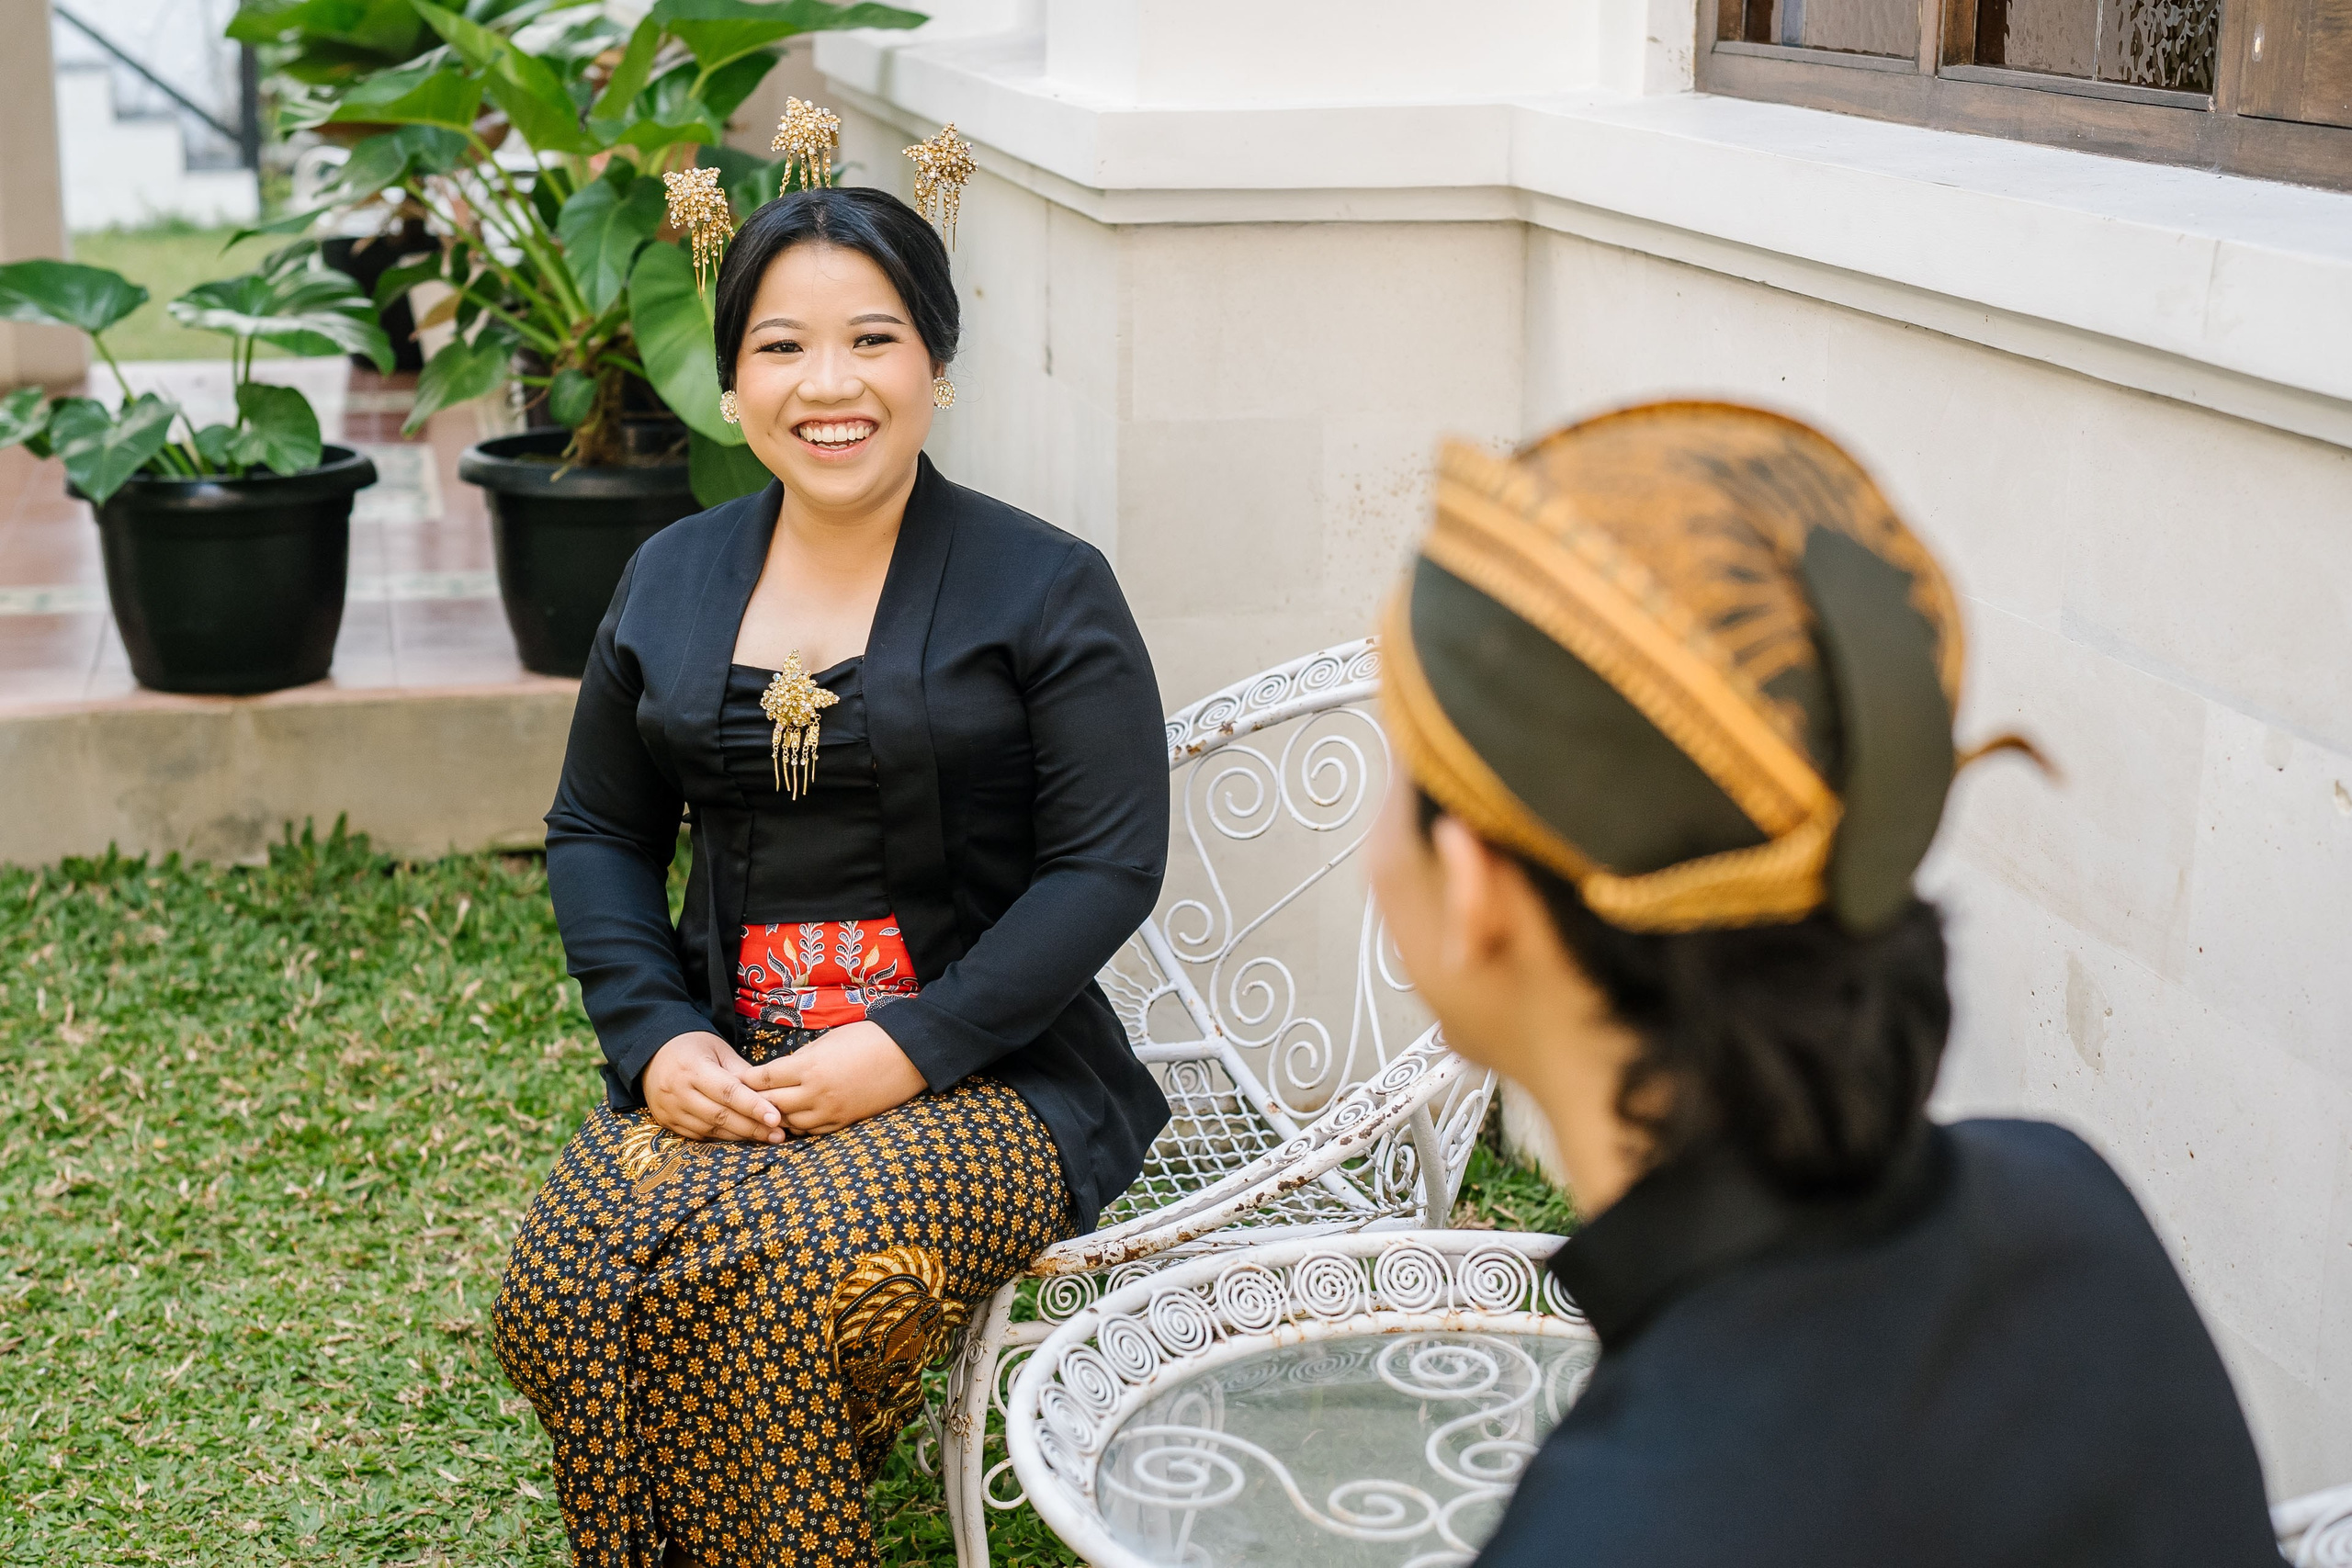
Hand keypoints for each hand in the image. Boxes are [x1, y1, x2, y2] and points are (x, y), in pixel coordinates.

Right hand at [642, 1031, 787, 1142]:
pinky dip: (723, 1138)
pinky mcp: (668, 1122)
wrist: (652, 1054)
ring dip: (741, 1136)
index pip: (727, 1091)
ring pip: (711, 1129)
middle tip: (779, 1133)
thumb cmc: (693, 1047)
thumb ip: (741, 1071)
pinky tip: (743, 1137)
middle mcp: (678, 1091)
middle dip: (753, 1127)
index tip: (776, 1117)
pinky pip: (699, 1136)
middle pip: (720, 1115)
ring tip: (768, 1137)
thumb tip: (769, 1093)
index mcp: (693, 1068)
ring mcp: (671, 1110)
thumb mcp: (718, 1049)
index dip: (753, 1106)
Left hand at [740, 1020, 926, 1137]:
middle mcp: (815, 1092)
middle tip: (740, 1101)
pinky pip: (811, 1131)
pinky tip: (792, 1121)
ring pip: (788, 1123)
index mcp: (809, 1065)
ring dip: (774, 1118)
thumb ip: (801, 1058)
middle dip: (753, 1103)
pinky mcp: (843, 1122)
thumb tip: (781, 1071)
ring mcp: (830, 1110)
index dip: (746, 1081)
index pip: (764, 1078)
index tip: (735, 1080)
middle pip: (770, 1104)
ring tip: (763, 1114)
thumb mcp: (828, 1040)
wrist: (908, 1055)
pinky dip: (798, 1127)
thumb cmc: (868, 1038)